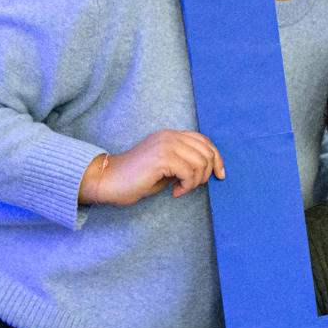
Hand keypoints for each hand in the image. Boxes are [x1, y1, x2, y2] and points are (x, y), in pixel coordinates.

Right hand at [81, 129, 225, 205]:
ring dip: (195, 181)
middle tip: (190, 186)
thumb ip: (184, 163)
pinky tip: (175, 192)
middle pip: (207, 152)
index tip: (220, 175)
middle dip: (206, 173)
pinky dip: (187, 186)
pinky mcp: (162, 157)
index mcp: (171, 135)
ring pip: (201, 162)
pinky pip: (189, 172)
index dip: (217, 158)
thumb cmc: (136, 179)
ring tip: (181, 188)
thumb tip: (208, 169)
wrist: (108, 181)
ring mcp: (166, 145)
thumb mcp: (166, 167)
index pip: (205, 141)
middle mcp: (170, 136)